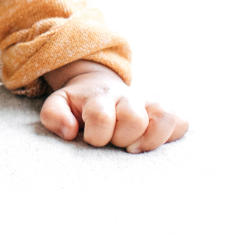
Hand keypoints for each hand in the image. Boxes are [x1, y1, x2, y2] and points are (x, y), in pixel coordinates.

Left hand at [40, 60, 186, 151]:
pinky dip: (173, 133)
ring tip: (136, 147)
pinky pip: (181, 120)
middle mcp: (125, 98)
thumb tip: (70, 132)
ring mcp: (146, 103)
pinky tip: (155, 141)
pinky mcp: (162, 111)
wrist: (96, 86)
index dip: (96, 134)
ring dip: (151, 138)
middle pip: (133, 118)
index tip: (91, 139)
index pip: (100, 116)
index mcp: (98, 98)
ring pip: (163, 115)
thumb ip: (54, 115)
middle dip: (122, 138)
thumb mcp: (58, 105)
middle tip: (114, 142)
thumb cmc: (77, 105)